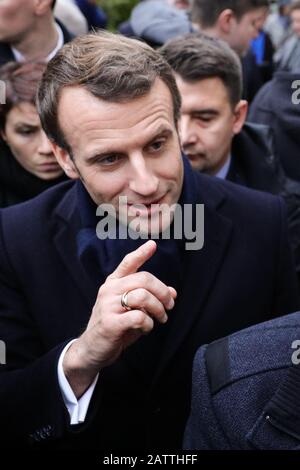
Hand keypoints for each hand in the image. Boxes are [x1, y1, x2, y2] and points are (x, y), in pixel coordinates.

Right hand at [63, 241, 176, 396]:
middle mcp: (109, 290)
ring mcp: (108, 306)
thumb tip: (173, 293)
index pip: (128, 263)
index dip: (141, 253)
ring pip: (143, 296)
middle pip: (144, 279)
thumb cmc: (115, 327)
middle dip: (163, 292)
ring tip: (160, 318)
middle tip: (170, 305)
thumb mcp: (133, 310)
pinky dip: (149, 324)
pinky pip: (139, 317)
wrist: (92, 350)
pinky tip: (145, 329)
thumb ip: (150, 299)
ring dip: (158, 309)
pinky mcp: (110, 323)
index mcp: (113, 284)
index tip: (152, 244)